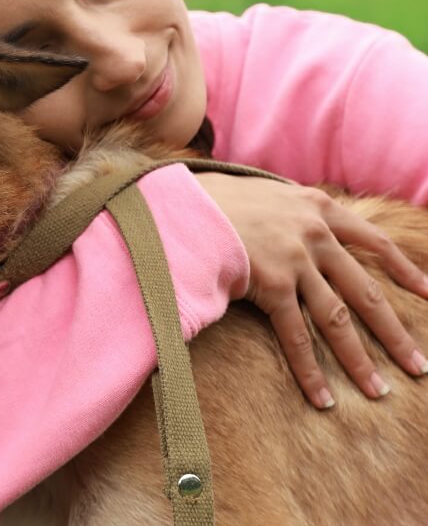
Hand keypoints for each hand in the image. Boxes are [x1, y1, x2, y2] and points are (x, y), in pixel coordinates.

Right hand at [195, 173, 427, 407]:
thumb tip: (291, 222)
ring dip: (359, 360)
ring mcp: (296, 260)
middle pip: (366, 291)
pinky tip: (323, 397)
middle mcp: (315, 233)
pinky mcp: (272, 284)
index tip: (426, 292)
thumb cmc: (213, 197)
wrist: (184, 199)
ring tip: (378, 391)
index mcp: (317, 206)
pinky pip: (297, 334)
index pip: (373, 240)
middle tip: (417, 366)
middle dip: (394, 333)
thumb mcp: (264, 190)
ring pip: (338, 319)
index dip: (401, 268)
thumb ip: (288, 209)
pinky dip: (310, 369)